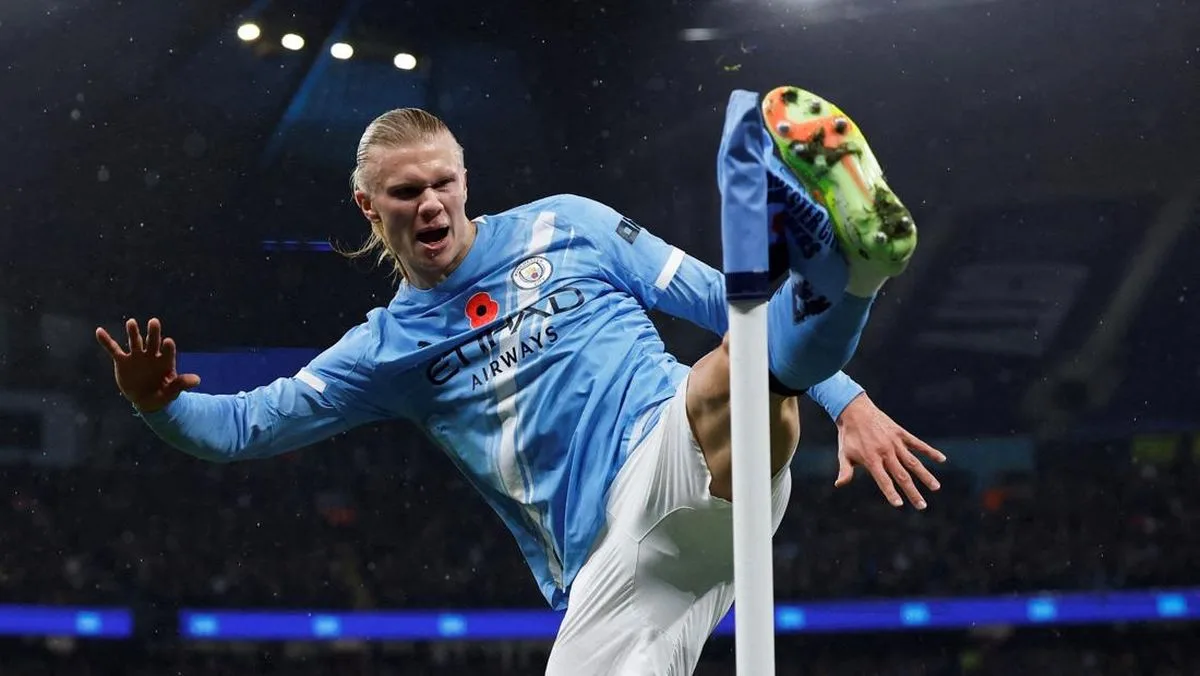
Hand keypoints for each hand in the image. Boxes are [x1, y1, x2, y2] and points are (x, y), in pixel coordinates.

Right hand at [95, 318, 200, 412]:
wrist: (146, 399)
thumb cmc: (163, 393)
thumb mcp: (172, 391)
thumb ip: (181, 383)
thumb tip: (198, 380)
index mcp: (165, 361)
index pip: (168, 351)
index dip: (168, 347)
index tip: (168, 341)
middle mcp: (152, 355)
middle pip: (152, 341)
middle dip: (153, 333)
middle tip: (154, 322)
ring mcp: (137, 356)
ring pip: (135, 341)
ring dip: (133, 332)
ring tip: (132, 322)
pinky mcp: (123, 361)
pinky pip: (113, 349)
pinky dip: (106, 341)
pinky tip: (99, 331)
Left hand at [833, 394, 945, 509]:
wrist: (854, 410)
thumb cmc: (848, 436)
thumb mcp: (844, 454)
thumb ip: (845, 470)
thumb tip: (839, 484)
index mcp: (871, 459)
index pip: (883, 480)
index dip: (891, 493)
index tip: (900, 505)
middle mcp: (885, 452)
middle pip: (902, 475)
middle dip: (912, 492)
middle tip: (922, 506)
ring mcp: (894, 442)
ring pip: (913, 462)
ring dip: (925, 475)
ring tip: (936, 487)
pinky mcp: (900, 433)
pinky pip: (917, 444)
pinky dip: (930, 451)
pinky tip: (942, 459)